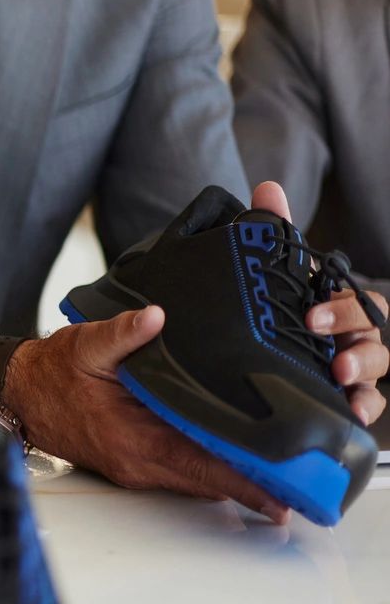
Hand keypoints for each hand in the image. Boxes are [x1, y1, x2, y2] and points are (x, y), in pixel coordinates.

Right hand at [3, 306, 291, 522]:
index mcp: (132, 438)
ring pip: (195, 482)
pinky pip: (179, 474)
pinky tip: (232, 464)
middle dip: (251, 488)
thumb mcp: (85, 344)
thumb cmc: (50, 372)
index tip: (280, 496)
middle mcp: (137, 461)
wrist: (16, 394)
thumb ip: (123, 332)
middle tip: (297, 490)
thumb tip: (156, 316)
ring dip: (232, 482)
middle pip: (206, 482)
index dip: (243, 482)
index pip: (200, 465)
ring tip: (277, 481)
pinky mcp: (131, 464)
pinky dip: (209, 473)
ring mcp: (134, 467)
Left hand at [252, 181, 385, 424]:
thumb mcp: (265, 272)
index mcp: (336, 305)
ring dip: (363, 376)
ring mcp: (346, 369)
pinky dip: (361, 410)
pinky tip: (349, 414)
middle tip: (332, 357)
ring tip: (339, 380)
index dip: (345, 309)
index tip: (313, 317)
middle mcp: (349, 337)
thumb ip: (270, 231)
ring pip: (375, 372)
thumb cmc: (264, 306)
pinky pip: (363, 407)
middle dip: (359, 346)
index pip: (362, 303)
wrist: (229, 352)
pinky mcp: (335, 399)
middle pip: (374, 338)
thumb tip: (268, 189)